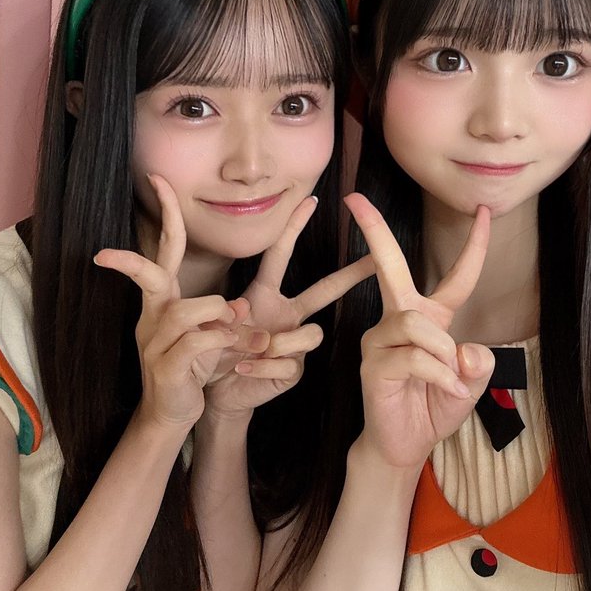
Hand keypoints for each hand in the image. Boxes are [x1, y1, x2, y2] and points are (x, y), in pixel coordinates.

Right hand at [94, 175, 266, 431]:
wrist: (173, 415)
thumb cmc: (195, 369)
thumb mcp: (216, 335)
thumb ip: (228, 316)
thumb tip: (243, 304)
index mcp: (167, 301)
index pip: (165, 251)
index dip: (166, 217)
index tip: (159, 181)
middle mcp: (155, 314)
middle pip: (152, 270)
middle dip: (154, 236)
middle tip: (155, 201)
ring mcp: (155, 340)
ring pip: (190, 310)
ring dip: (222, 317)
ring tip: (244, 334)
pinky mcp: (165, 365)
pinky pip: (198, 341)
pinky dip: (222, 342)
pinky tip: (236, 352)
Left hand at [204, 195, 374, 419]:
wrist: (217, 390)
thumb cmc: (216, 351)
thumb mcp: (215, 325)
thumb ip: (230, 313)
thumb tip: (250, 311)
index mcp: (266, 295)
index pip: (281, 254)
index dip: (294, 227)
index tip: (312, 200)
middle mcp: (288, 315)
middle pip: (325, 290)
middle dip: (351, 274)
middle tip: (375, 259)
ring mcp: (294, 343)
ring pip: (310, 333)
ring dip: (279, 343)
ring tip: (252, 350)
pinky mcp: (294, 370)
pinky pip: (287, 363)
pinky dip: (261, 367)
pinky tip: (242, 369)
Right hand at [346, 193, 494, 469]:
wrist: (406, 444)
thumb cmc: (433, 406)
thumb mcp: (471, 385)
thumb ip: (478, 364)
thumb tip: (466, 349)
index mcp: (431, 317)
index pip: (457, 276)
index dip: (475, 245)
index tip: (484, 210)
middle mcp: (401, 319)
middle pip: (390, 266)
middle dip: (374, 230)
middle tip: (355, 199)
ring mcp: (381, 338)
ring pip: (416, 321)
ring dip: (443, 353)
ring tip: (451, 380)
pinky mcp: (373, 361)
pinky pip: (413, 355)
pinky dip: (438, 374)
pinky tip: (446, 391)